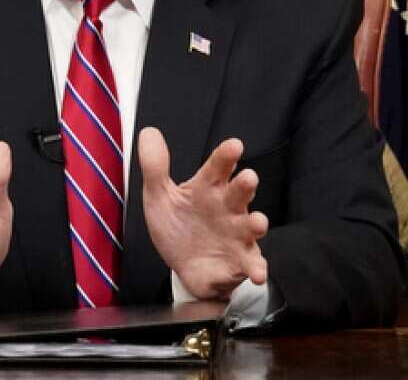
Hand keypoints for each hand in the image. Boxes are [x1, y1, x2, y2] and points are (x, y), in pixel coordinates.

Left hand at [138, 127, 268, 299]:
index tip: (234, 145)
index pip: (218, 167)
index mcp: (208, 188)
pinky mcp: (240, 260)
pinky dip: (257, 268)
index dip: (226, 156)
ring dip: (257, 223)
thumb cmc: (178, 226)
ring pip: (251, 225)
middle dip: (246, 185)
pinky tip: (258, 273)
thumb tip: (148, 133)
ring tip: (258, 223)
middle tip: (248, 178)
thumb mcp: (159, 196)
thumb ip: (155, 166)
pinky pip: (252, 264)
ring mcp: (237, 234)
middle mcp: (227, 208)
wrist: (183, 266)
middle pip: (239, 192)